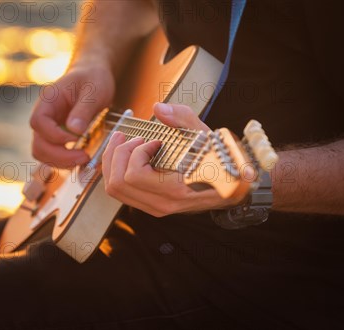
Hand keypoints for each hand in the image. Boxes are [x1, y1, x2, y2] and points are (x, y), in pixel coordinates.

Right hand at [29, 64, 114, 167]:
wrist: (92, 76)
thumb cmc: (93, 79)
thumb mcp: (94, 90)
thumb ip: (83, 110)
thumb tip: (74, 130)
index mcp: (48, 101)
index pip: (38, 122)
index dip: (54, 135)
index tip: (75, 139)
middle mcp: (44, 117)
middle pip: (38, 144)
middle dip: (59, 155)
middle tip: (83, 156)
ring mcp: (48, 129)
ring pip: (43, 153)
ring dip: (61, 162)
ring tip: (83, 159)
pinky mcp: (56, 137)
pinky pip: (53, 155)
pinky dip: (65, 161)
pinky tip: (81, 157)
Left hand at [102, 103, 238, 216]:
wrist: (231, 186)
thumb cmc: (219, 161)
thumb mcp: (206, 136)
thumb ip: (183, 119)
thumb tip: (159, 109)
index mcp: (177, 189)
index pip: (135, 176)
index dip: (137, 153)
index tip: (155, 141)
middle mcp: (163, 204)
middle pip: (118, 183)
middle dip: (119, 153)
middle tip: (132, 137)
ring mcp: (155, 207)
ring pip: (114, 189)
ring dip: (113, 161)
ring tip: (125, 142)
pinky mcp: (148, 205)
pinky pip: (120, 191)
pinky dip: (115, 170)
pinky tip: (126, 154)